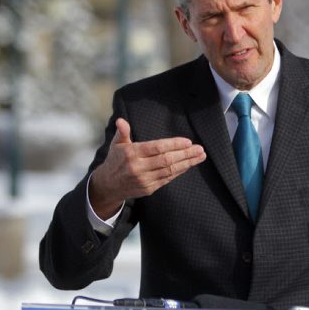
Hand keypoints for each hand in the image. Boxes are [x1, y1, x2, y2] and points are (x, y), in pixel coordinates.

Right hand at [89, 118, 205, 219]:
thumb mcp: (116, 144)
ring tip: (200, 156)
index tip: (188, 142)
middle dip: (185, 154)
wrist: (108, 185)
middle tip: (200, 149)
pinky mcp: (149, 188)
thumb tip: (121, 121)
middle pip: (167, 160)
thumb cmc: (116, 160)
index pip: (157, 148)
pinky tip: (189, 165)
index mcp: (132, 153)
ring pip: (170, 170)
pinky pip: (167, 179)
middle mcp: (138, 167)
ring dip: (187, 163)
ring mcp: (144, 179)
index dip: (174, 145)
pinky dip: (179, 171)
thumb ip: (122, 132)